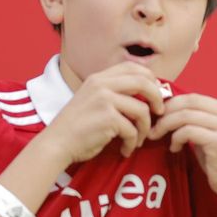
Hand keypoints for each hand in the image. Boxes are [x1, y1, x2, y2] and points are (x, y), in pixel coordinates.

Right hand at [43, 64, 165, 164]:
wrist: (57, 144)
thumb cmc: (78, 127)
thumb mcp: (93, 99)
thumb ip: (114, 92)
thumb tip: (148, 91)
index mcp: (99, 78)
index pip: (133, 67)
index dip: (150, 79)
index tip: (155, 94)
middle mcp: (101, 84)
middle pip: (144, 82)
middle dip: (157, 98)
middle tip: (159, 113)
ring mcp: (104, 100)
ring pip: (142, 110)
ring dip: (145, 128)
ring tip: (138, 139)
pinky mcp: (107, 118)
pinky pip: (132, 130)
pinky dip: (132, 143)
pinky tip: (125, 149)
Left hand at [149, 94, 216, 199]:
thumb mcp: (213, 137)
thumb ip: (198, 123)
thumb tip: (171, 114)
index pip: (194, 97)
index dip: (172, 104)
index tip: (159, 115)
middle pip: (189, 102)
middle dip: (166, 112)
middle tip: (153, 125)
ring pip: (185, 115)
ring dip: (166, 125)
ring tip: (157, 136)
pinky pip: (187, 132)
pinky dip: (175, 138)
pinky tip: (174, 148)